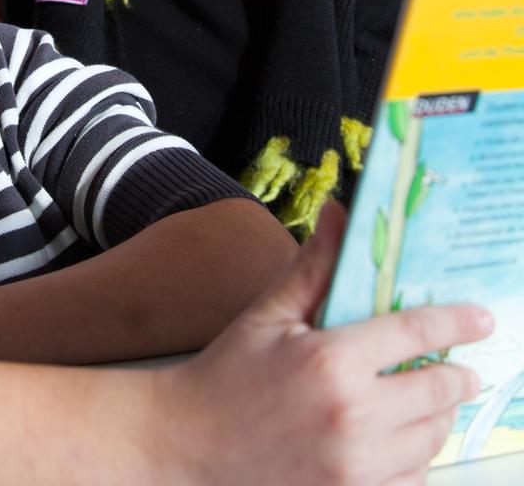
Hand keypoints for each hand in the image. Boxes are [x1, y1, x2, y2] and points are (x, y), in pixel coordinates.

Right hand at [158, 203, 491, 485]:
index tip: (483, 319)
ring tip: (430, 399)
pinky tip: (401, 440)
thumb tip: (341, 213)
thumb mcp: (269, 314)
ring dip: (438, 417)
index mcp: (331, 362)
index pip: (415, 334)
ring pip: (431, 441)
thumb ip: (315, 266)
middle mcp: (352, 418)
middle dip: (455, 375)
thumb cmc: (227, 374)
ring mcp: (354, 469)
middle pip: (436, 393)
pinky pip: (411, 483)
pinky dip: (417, 460)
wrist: (188, 444)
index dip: (456, 322)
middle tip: (462, 365)